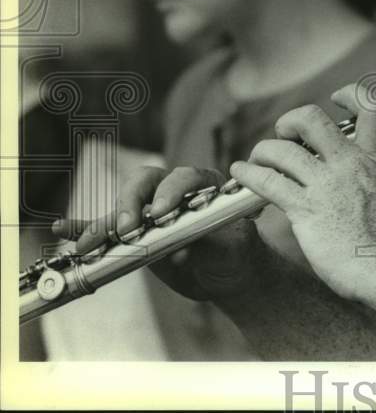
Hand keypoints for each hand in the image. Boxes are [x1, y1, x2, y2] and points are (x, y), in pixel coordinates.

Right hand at [52, 165, 263, 301]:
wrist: (229, 272)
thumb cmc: (237, 252)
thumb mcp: (232, 246)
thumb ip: (212, 240)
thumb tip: (186, 245)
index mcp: (204, 185)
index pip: (184, 177)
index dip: (171, 191)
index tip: (162, 212)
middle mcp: (173, 191)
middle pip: (146, 182)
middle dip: (132, 202)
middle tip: (129, 228)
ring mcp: (151, 211)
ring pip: (123, 206)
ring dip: (105, 223)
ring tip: (91, 243)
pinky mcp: (135, 232)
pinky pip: (107, 226)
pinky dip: (85, 228)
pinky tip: (64, 229)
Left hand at [231, 87, 375, 302]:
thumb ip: (374, 174)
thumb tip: (365, 170)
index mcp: (375, 159)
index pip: (370, 107)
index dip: (350, 95)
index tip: (336, 99)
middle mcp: (350, 164)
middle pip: (312, 119)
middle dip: (291, 121)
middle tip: (285, 135)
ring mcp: (327, 186)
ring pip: (282, 150)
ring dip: (263, 151)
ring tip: (255, 161)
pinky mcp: (306, 210)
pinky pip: (269, 182)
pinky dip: (249, 174)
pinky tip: (241, 174)